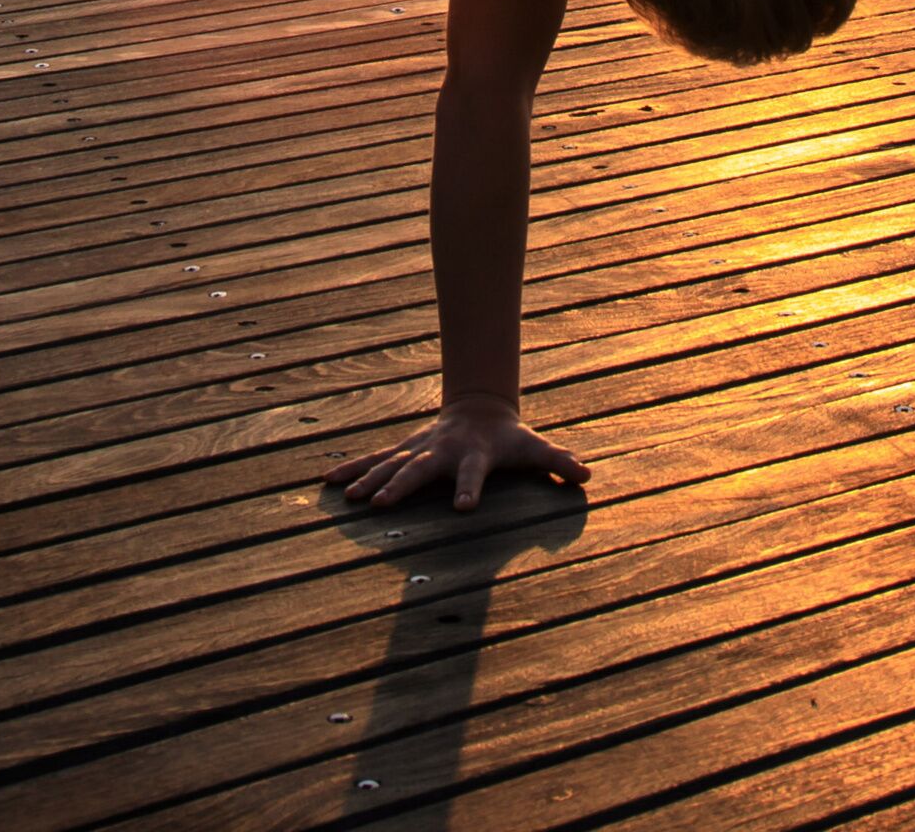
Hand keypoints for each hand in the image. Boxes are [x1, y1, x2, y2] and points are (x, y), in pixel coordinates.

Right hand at [329, 401, 588, 510]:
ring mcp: (419, 448)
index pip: (473, 472)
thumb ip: (558, 461)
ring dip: (368, 478)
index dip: (469, 488)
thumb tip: (586, 475)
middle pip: (418, 468)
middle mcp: (440, 450)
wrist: (480, 407)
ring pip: (389, 463)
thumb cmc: (510, 438)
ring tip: (347, 497)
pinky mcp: (404, 450)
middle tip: (380, 503)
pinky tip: (328, 481)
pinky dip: (352, 468)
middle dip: (399, 485)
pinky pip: (375, 460)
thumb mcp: (536, 448)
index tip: (462, 507)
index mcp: (473, 454)